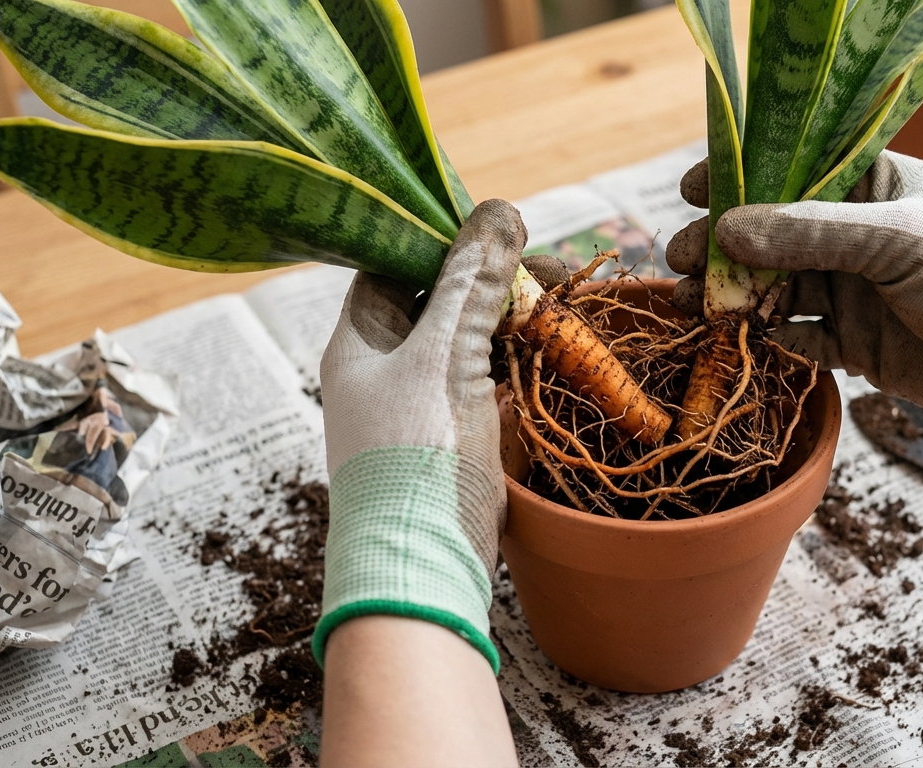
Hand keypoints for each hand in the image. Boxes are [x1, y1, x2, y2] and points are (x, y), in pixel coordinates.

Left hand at [312, 199, 526, 670]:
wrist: (421, 568)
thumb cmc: (415, 458)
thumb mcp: (445, 358)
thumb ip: (470, 286)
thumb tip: (499, 211)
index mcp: (360, 340)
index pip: (391, 261)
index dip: (438, 233)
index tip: (495, 221)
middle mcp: (383, 367)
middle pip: (438, 297)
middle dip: (492, 277)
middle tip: (550, 264)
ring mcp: (420, 402)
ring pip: (467, 338)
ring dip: (511, 316)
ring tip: (563, 299)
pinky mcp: (454, 435)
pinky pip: (486, 377)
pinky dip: (518, 357)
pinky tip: (555, 345)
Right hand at [667, 151, 922, 481]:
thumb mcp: (893, 238)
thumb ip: (809, 234)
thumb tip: (726, 229)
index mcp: (874, 186)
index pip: (794, 172)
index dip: (742, 179)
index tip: (693, 188)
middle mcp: (858, 236)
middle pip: (773, 235)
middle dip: (723, 246)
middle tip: (677, 258)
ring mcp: (856, 291)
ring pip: (778, 289)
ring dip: (736, 295)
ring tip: (691, 302)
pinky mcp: (857, 345)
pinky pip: (800, 339)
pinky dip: (770, 339)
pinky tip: (742, 338)